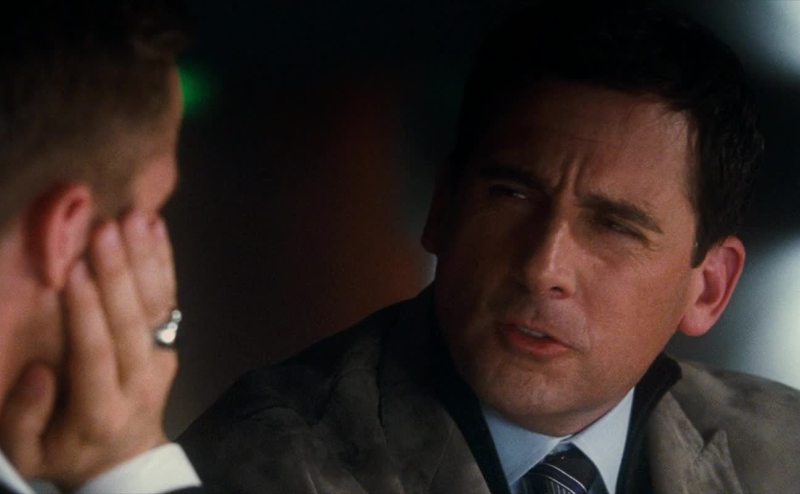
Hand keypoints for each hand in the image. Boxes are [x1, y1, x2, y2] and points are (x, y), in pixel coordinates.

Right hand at [0, 212, 178, 489]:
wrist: (125, 458)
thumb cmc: (69, 450)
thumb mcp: (31, 454)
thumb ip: (26, 417)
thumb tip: (40, 372)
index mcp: (101, 410)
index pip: (97, 354)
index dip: (88, 313)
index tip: (76, 272)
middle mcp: (139, 380)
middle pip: (132, 322)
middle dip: (119, 273)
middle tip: (106, 230)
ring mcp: (161, 358)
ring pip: (157, 305)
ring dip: (145, 258)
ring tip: (135, 217)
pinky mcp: (169, 342)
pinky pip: (169, 298)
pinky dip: (163, 262)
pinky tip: (156, 227)